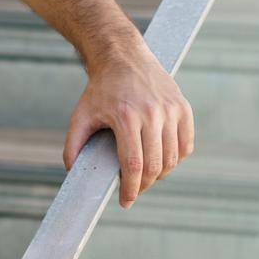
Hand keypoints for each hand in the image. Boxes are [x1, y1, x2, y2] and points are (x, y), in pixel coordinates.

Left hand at [62, 43, 194, 207]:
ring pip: (173, 158)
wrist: (122, 56)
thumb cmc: (101, 89)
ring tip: (146, 174)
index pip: (134, 165)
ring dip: (160, 174)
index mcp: (126, 116)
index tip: (125, 202)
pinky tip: (161, 159)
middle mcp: (152, 112)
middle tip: (134, 189)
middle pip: (155, 166)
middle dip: (144, 185)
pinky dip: (176, 158)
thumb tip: (73, 173)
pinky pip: (185, 145)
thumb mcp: (82, 114)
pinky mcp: (183, 107)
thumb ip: (74, 144)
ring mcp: (170, 109)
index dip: (131, 189)